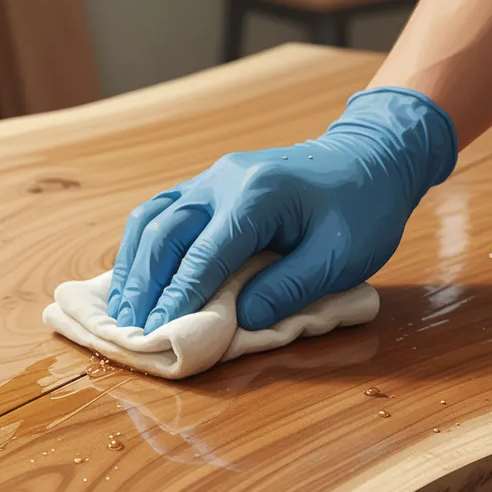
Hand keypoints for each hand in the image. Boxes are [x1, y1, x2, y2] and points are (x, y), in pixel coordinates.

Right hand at [108, 87, 456, 333]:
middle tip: (130, 326)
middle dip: (143, 284)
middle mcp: (223, 181)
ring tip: (122, 306)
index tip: (159, 332)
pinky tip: (135, 273)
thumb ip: (288, 288)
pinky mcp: (206, 185)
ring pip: (152, 218)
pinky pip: (160, 211)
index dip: (179, 298)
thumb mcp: (340, 258)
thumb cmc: (362, 210)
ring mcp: (210, 178)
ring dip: (133, 265)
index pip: (204, 256)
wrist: (368, 158)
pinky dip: (141, 246)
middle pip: (164, 233)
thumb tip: (241, 318)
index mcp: (257, 197)